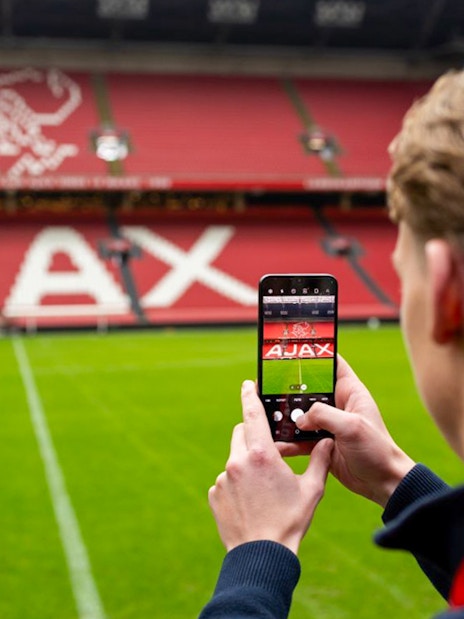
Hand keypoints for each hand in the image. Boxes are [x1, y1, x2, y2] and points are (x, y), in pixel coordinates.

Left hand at [208, 380, 333, 554]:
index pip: (252, 414)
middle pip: (241, 434)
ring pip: (235, 459)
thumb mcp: (311, 489)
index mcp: (261, 454)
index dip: (249, 396)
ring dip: (247, 464)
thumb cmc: (290, 521)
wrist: (262, 555)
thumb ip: (319, 461)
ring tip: (263, 488)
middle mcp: (237, 461)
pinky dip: (237, 484)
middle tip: (269, 450)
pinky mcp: (214, 494)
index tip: (247, 384)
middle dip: (253, 435)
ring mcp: (223, 478)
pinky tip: (251, 502)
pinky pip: (226, 480)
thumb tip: (328, 442)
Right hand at [277, 355, 414, 507]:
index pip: (332, 363)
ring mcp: (328, 424)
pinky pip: (299, 438)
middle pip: (308, 389)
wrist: (382, 483)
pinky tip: (275, 442)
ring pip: (300, 414)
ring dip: (285, 416)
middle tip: (267, 385)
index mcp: (350, 391)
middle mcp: (337, 404)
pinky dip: (288, 440)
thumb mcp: (351, 426)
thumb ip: (323, 415)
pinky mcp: (321, 443)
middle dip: (289, 388)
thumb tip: (299, 418)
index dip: (314, 354)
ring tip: (266, 414)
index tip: (292, 350)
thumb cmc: (376, 449)